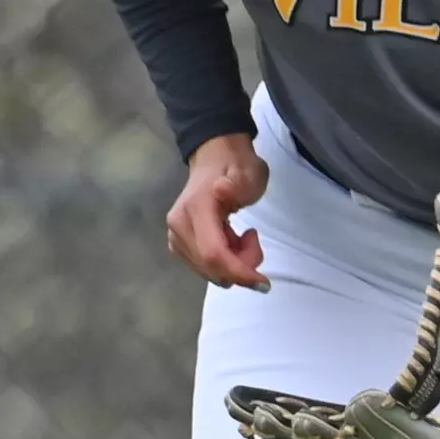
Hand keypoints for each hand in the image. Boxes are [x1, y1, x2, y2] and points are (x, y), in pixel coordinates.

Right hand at [167, 132, 271, 291]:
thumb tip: (221, 189)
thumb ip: (239, 184)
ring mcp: (175, 236)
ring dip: (233, 263)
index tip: (264, 281)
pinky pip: (204, 266)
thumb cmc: (236, 165)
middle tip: (253, 239)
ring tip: (242, 235)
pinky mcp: (178, 244)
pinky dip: (224, 261)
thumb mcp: (249, 171)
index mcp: (196, 207)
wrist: (215, 157)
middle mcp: (179, 225)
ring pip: (208, 271)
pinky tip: (230, 239)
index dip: (238, 271)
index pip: (213, 252)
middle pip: (211, 266)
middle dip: (240, 267)